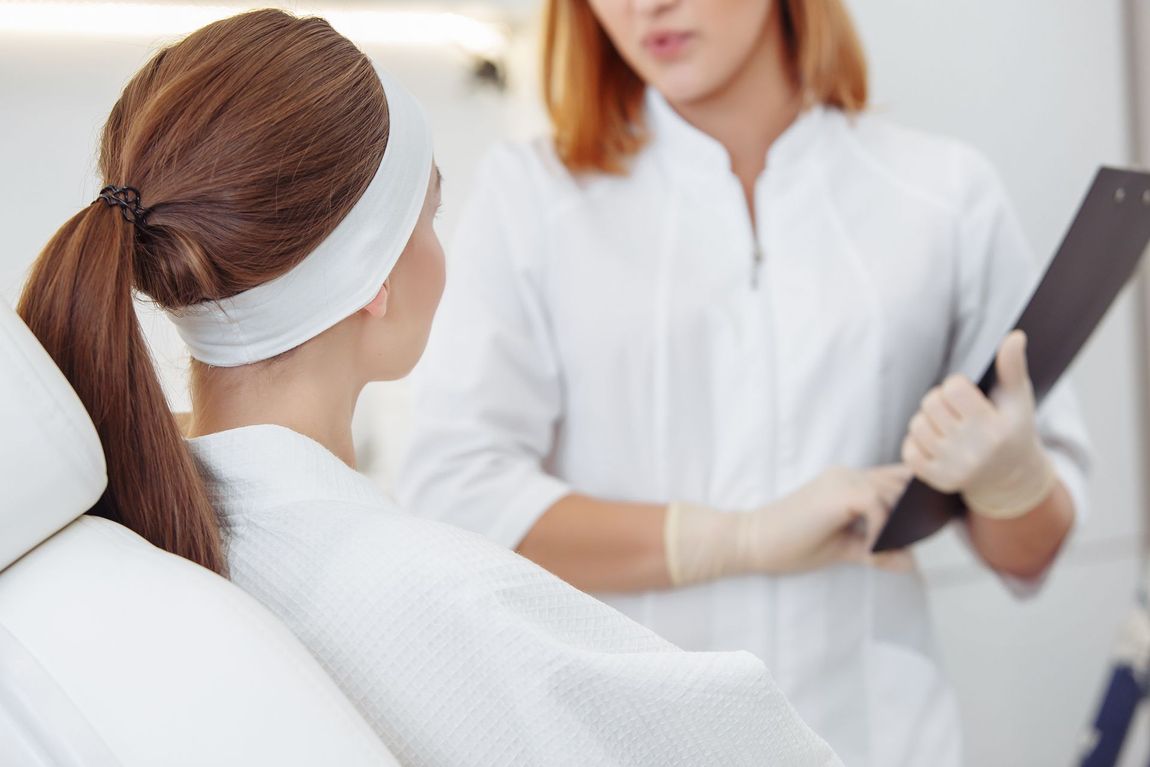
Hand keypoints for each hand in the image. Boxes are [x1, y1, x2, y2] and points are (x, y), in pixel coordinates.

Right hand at [664, 465, 911, 584]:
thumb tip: (910, 562)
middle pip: (903, 483)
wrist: (751, 541)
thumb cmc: (789, 545)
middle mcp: (848, 474)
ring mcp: (843, 480)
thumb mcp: (842, 549)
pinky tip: (868, 552)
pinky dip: (881, 532)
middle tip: (913, 543)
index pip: (895, 478)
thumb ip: (875, 551)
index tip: (921, 527)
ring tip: (888, 551)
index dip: (914, 498)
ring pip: (895, 493)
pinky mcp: (838, 493)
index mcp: (847, 482)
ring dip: (899, 525)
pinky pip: (878, 506)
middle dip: (915, 513)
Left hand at [901, 330, 1055, 518]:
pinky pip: (908, 449)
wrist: (1011, 478)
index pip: (953, 388)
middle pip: (931, 403)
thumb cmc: (1013, 429)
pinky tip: (937, 442)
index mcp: (995, 429)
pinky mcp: (937, 480)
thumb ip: (1013, 367)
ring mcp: (954, 468)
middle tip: (956, 410)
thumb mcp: (1018, 399)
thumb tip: (1014, 336)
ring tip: (947, 424)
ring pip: (917, 424)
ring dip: (928, 419)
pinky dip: (917, 441)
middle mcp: (974, 451)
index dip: (957, 386)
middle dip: (940, 400)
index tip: (968, 395)